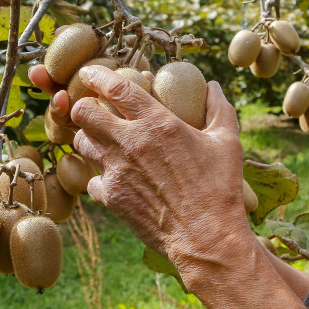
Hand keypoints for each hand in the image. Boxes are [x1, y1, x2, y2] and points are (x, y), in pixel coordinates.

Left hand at [29, 63, 308, 308]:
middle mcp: (130, 143)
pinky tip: (114, 175)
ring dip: (88, 137)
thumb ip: (218, 107)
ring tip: (102, 139)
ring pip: (82, 143)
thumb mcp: (227, 141)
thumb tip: (212, 85)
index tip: (90, 71)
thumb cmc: (220, 187)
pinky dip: (98, 174)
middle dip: (84, 105)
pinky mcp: (112, 197)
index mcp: (158, 123)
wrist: (206, 237)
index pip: (114, 88)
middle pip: (83, 112)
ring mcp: (117, 171)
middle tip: (93, 108)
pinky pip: (91, 179)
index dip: (96, 75)